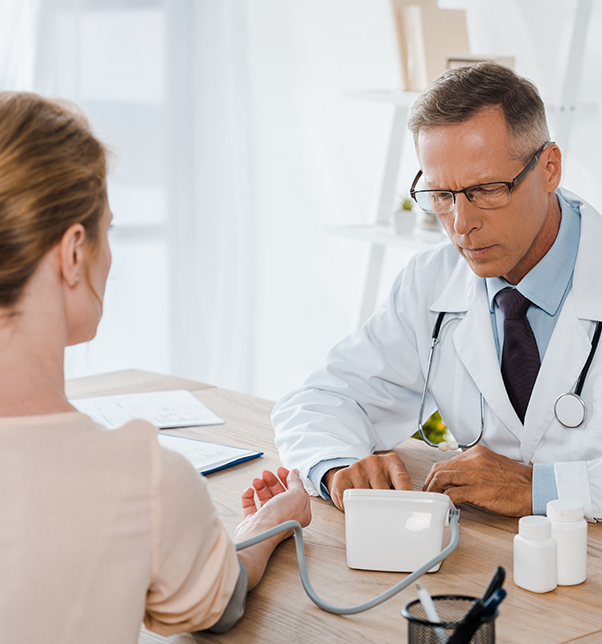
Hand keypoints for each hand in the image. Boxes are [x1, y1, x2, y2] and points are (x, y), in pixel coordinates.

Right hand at [235, 468, 311, 588]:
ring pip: (265, 498)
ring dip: (260, 486)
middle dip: (272, 481)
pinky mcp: (255, 522)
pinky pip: (251, 506)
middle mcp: (285, 516)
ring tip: (256, 481)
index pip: (295, 491)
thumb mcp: (296, 495)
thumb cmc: (280, 518)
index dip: (288, 478)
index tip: (280, 470)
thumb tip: (295, 473)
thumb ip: (296, 482)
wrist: (261, 534)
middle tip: (266, 474)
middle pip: (279, 493)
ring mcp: (269, 519)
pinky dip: (249, 497)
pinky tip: (249, 491)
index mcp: (300, 512)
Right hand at [324, 453, 412, 511]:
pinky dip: (353, 508)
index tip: (409, 512)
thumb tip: (412, 512)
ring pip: (366, 498)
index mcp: (392, 461)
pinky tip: (355, 506)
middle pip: (384, 492)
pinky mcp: (342, 477)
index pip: (403, 479)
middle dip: (386, 508)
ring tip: (369, 509)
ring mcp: (357, 467)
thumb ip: (402, 491)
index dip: (406, 496)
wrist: (354, 472)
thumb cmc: (379, 481)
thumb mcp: (394, 481)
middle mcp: (374, 461)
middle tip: (388, 520)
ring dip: (368, 509)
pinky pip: (349, 500)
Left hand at [423, 445, 532, 516]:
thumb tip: (459, 479)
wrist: (535, 488)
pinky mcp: (477, 490)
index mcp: (476, 454)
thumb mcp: (492, 465)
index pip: (447, 462)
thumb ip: (474, 468)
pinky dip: (445, 501)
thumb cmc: (517, 481)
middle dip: (430, 482)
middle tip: (428, 493)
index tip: (433, 483)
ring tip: (433, 500)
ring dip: (433, 491)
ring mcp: (474, 475)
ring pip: (441, 479)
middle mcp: (473, 461)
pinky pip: (452, 494)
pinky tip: (446, 506)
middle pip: (440, 469)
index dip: (436, 474)